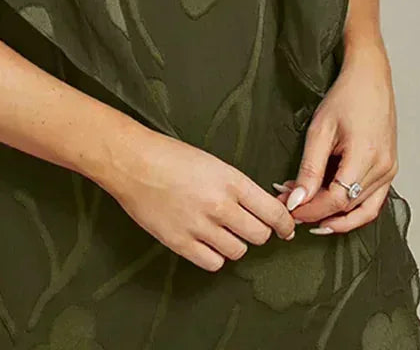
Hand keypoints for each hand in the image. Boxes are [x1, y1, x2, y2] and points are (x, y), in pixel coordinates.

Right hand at [102, 127, 296, 270]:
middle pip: (259, 235)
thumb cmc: (170, 155)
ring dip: (235, 243)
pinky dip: (214, 256)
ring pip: (238, 251)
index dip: (284, 224)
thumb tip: (264, 205)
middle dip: (259, 232)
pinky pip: (213, 263)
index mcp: (231, 181)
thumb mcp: (213, 162)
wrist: (132, 162)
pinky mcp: (181, 243)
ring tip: (222, 231)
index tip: (286, 228)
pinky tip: (207, 242)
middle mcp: (220, 206)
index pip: (273, 212)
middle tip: (249, 226)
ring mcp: (200, 227)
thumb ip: (238, 186)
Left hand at [275, 42, 397, 234]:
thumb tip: (296, 200)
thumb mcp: (320, 129)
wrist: (370, 78)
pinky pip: (373, 202)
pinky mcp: (389, 170)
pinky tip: (331, 209)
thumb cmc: (346, 96)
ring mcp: (389, 171)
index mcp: (366, 156)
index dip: (310, 210)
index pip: (337, 200)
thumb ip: (309, 168)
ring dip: (335, 217)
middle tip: (292, 207)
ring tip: (309, 214)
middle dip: (317, 213)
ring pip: (362, 211)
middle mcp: (383, 168)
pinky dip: (352, 211)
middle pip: (348, 208)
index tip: (288, 209)